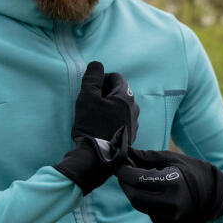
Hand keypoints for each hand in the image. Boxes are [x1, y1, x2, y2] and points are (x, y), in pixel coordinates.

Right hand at [54, 61, 137, 193]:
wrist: (97, 158)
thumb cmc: (91, 125)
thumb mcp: (87, 97)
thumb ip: (92, 78)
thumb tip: (97, 64)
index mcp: (126, 96)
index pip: (116, 77)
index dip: (102, 79)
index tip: (91, 89)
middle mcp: (134, 109)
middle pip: (120, 92)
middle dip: (106, 93)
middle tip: (91, 102)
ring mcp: (134, 124)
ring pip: (122, 108)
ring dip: (110, 107)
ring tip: (96, 116)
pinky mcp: (130, 136)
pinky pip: (122, 121)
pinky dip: (113, 120)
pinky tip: (102, 128)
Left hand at [115, 149, 222, 222]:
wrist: (216, 194)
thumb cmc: (193, 171)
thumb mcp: (172, 159)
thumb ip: (147, 156)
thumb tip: (125, 152)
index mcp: (173, 183)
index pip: (137, 179)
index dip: (123, 171)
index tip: (118, 163)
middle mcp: (171, 203)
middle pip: (134, 195)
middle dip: (125, 183)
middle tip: (123, 171)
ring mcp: (170, 216)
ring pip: (139, 205)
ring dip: (132, 191)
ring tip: (135, 179)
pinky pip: (147, 212)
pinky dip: (143, 201)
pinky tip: (149, 191)